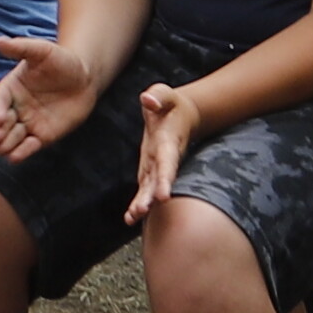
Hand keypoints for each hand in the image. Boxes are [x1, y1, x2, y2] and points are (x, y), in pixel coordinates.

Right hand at [0, 31, 103, 158]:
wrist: (85, 78)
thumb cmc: (61, 61)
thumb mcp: (42, 51)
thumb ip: (21, 48)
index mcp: (11, 87)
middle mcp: (16, 107)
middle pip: (1, 123)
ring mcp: (28, 123)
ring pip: (11, 138)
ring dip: (6, 144)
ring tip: (4, 150)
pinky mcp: (42, 136)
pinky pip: (28, 147)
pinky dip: (21, 153)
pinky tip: (17, 156)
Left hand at [124, 75, 213, 222]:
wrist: (181, 115)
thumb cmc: (171, 104)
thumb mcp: (165, 93)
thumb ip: (158, 96)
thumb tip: (148, 100)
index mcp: (169, 141)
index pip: (168, 162)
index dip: (165, 178)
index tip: (164, 195)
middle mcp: (164, 158)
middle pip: (159, 180)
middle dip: (152, 196)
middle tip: (144, 210)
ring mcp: (157, 166)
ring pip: (151, 188)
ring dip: (143, 203)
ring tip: (133, 217)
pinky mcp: (150, 170)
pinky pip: (145, 189)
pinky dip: (139, 203)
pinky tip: (130, 219)